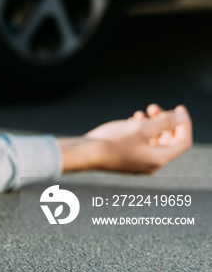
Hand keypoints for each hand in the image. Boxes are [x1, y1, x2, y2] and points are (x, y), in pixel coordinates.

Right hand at [58, 104, 191, 173]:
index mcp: (159, 159)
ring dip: (151, 125)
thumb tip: (181, 117)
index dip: (183, 123)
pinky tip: (131, 121)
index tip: (179, 108)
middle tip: (153, 107)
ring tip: (140, 113)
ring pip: (153, 141)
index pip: (182, 141)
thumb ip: (165, 122)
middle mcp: (151, 164)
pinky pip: (141, 144)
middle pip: (168, 141)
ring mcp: (138, 163)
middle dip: (165, 122)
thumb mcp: (142, 128)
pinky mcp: (127, 159)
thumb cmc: (113, 141)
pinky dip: (141, 132)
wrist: (86, 153)